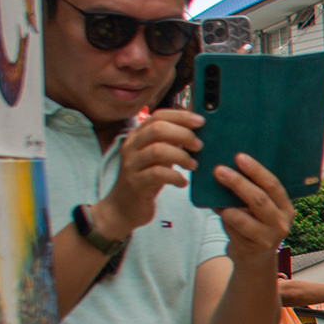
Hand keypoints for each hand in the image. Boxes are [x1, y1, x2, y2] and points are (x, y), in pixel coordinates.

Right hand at [100, 107, 202, 235]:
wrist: (123, 207)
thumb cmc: (146, 178)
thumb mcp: (158, 156)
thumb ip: (171, 142)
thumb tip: (196, 130)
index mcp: (138, 136)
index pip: (157, 116)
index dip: (180, 116)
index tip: (200, 121)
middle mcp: (132, 146)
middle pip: (157, 129)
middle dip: (183, 134)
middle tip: (199, 145)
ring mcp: (132, 165)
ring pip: (158, 150)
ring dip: (181, 156)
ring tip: (192, 165)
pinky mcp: (136, 183)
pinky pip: (158, 174)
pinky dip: (175, 177)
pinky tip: (182, 182)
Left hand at [207, 155, 294, 270]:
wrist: (254, 260)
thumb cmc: (253, 228)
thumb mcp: (258, 211)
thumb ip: (249, 195)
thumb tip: (226, 170)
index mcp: (285, 207)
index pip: (273, 185)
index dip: (256, 170)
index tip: (239, 157)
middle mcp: (281, 222)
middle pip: (259, 198)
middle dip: (238, 182)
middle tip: (220, 170)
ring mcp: (269, 237)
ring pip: (243, 215)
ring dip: (226, 201)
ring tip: (214, 189)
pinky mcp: (253, 247)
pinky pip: (233, 228)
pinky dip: (222, 216)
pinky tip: (215, 209)